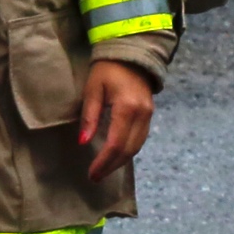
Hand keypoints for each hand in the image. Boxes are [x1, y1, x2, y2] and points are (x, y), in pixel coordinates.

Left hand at [78, 59, 156, 180]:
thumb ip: (89, 117)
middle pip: (128, 149)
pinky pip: (140, 139)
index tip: (91, 173)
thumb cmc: (106, 70)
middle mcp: (142, 115)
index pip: (115, 143)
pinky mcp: (150, 115)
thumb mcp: (92, 90)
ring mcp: (149, 116)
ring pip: (137, 147)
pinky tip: (116, 157)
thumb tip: (83, 142)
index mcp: (127, 108)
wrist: (131, 56)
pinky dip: (128, 151)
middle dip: (111, 166)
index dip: (103, 161)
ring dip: (120, 161)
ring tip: (103, 171)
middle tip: (95, 177)